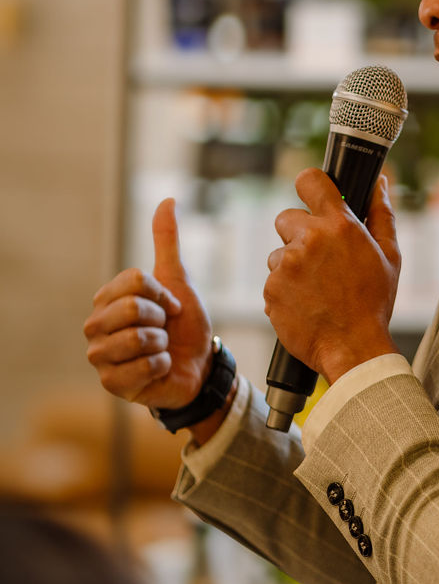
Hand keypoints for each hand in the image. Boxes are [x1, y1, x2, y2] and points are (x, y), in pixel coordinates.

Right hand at [83, 198, 213, 410]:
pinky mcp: (111, 384)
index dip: (164, 294)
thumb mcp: (178, 279)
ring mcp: (99, 356)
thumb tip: (168, 200)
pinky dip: (163, 366)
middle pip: (134, 309)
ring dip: (162, 343)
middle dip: (162, 320)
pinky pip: (145, 366)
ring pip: (138, 338)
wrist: (198, 365)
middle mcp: (94, 326)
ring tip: (160, 348)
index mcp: (106, 299)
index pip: (135, 281)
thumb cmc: (184, 324)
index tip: (172, 306)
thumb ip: (167, 242)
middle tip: (164, 330)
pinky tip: (159, 368)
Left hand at [264, 170, 401, 382]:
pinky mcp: (271, 289)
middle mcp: (309, 239)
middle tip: (319, 259)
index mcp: (339, 225)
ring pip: (279, 254)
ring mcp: (286, 265)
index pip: (309, 180)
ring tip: (316, 290)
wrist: (354, 348)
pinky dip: (285, 291)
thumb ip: (382, 213)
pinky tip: (306, 305)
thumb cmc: (375, 303)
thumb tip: (380, 181)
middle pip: (286, 217)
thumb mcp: (390, 256)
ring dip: (291, 267)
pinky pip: (273, 281)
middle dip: (298, 234)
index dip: (309, 185)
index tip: (311, 195)